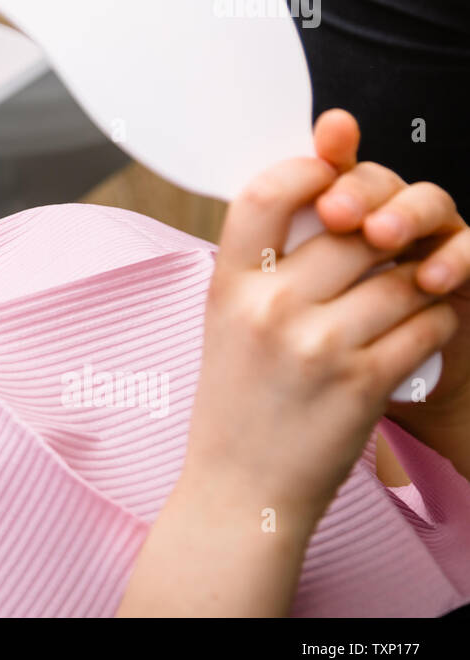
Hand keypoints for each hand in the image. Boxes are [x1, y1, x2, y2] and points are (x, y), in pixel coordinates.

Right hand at [182, 110, 464, 530]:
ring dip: (417, 283)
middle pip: (352, 231)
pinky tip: (418, 332)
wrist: (240, 489)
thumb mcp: (224, 324)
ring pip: (400, 277)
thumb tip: (322, 201)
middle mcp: (269, 309)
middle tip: (386, 250)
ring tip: (406, 299)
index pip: (264, 194)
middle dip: (382, 236)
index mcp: (228, 287)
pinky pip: (427, 325)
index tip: (330, 177)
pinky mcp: (364, 383)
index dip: (306, 170)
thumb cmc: (236, 404)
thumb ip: (263, 267)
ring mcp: (318, 345)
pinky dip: (434, 322)